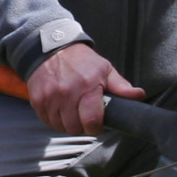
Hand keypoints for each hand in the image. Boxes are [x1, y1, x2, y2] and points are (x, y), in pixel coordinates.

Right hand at [27, 43, 144, 134]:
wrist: (51, 48)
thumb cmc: (81, 61)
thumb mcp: (104, 69)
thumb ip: (121, 86)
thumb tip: (138, 95)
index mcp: (88, 86)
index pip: (91, 122)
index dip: (96, 127)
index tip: (96, 124)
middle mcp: (67, 93)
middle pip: (75, 128)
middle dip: (81, 126)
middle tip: (83, 116)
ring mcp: (50, 97)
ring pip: (60, 127)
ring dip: (67, 123)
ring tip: (71, 110)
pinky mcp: (37, 100)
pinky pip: (47, 121)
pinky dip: (54, 119)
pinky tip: (60, 108)